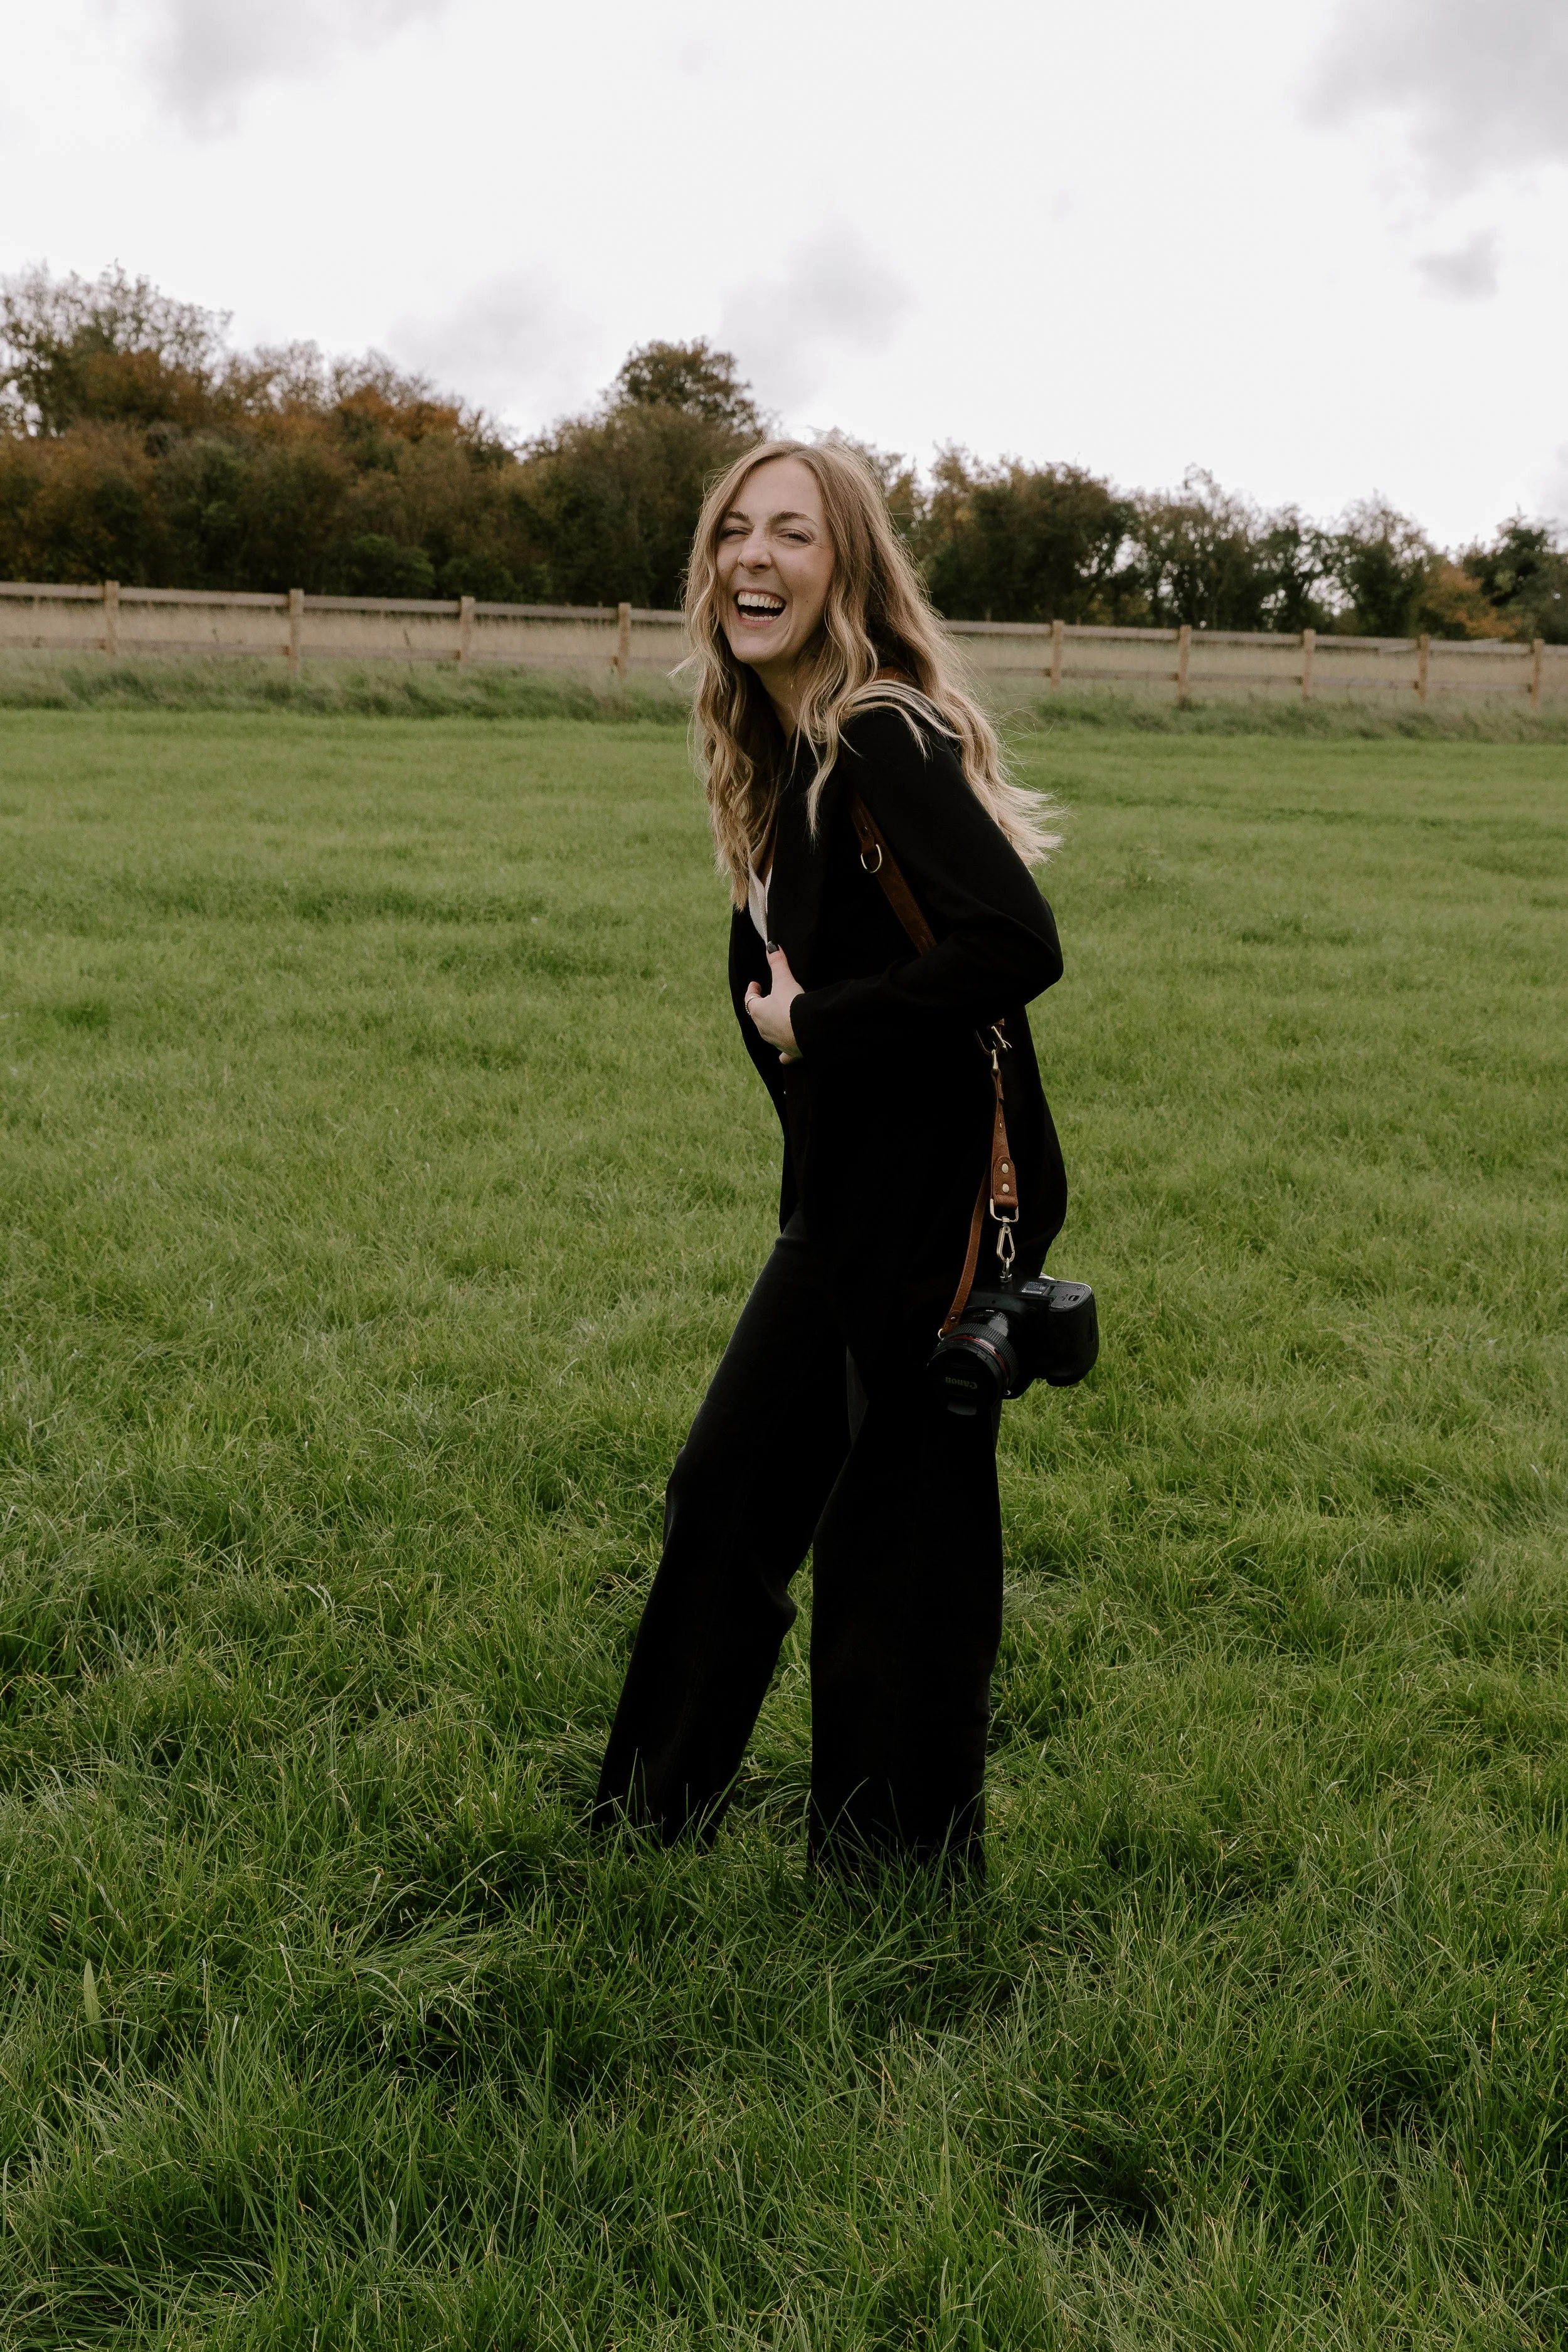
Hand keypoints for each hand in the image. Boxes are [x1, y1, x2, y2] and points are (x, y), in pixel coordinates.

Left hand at [744, 943, 803, 1062]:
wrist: (808, 1031)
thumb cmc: (793, 1005)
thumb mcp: (785, 980)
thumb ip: (778, 963)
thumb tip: (771, 946)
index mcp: (758, 1011)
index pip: (750, 1000)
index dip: (752, 991)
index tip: (755, 985)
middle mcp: (763, 1029)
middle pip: (758, 1017)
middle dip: (762, 1008)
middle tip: (767, 1000)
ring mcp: (775, 1042)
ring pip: (769, 1035)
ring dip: (771, 1027)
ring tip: (777, 1022)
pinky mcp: (790, 1052)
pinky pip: (784, 1055)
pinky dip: (784, 1054)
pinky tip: (783, 1058)